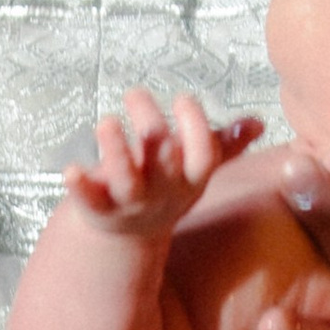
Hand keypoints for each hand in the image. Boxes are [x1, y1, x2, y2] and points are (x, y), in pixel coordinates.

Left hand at [65, 90, 262, 236]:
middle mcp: (162, 190)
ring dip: (116, 151)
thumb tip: (258, 123)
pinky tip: (71, 168)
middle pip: (163, 159)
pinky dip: (79, 186)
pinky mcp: (98, 208)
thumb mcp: (195, 170)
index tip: (183, 99)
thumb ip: (223, 145)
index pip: (202, 156)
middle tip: (135, 94)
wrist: (127, 234)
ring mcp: (130, 201)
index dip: (196, 127)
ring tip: (106, 122)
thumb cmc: (165, 189)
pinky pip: (89, 200)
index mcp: (188, 178)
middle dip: (151, 125)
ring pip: (127, 180)